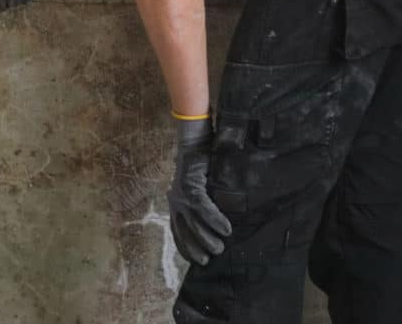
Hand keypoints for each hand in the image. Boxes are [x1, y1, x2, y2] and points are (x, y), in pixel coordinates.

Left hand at [168, 116, 231, 265]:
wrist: (194, 140)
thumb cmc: (199, 164)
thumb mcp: (197, 186)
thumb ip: (200, 202)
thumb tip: (214, 223)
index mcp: (174, 202)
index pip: (176, 230)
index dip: (185, 247)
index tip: (195, 261)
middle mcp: (175, 200)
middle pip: (184, 231)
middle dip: (196, 248)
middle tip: (210, 259)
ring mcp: (181, 194)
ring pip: (194, 223)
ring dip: (208, 237)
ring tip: (221, 247)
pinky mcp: (191, 186)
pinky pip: (203, 208)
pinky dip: (215, 220)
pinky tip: (226, 229)